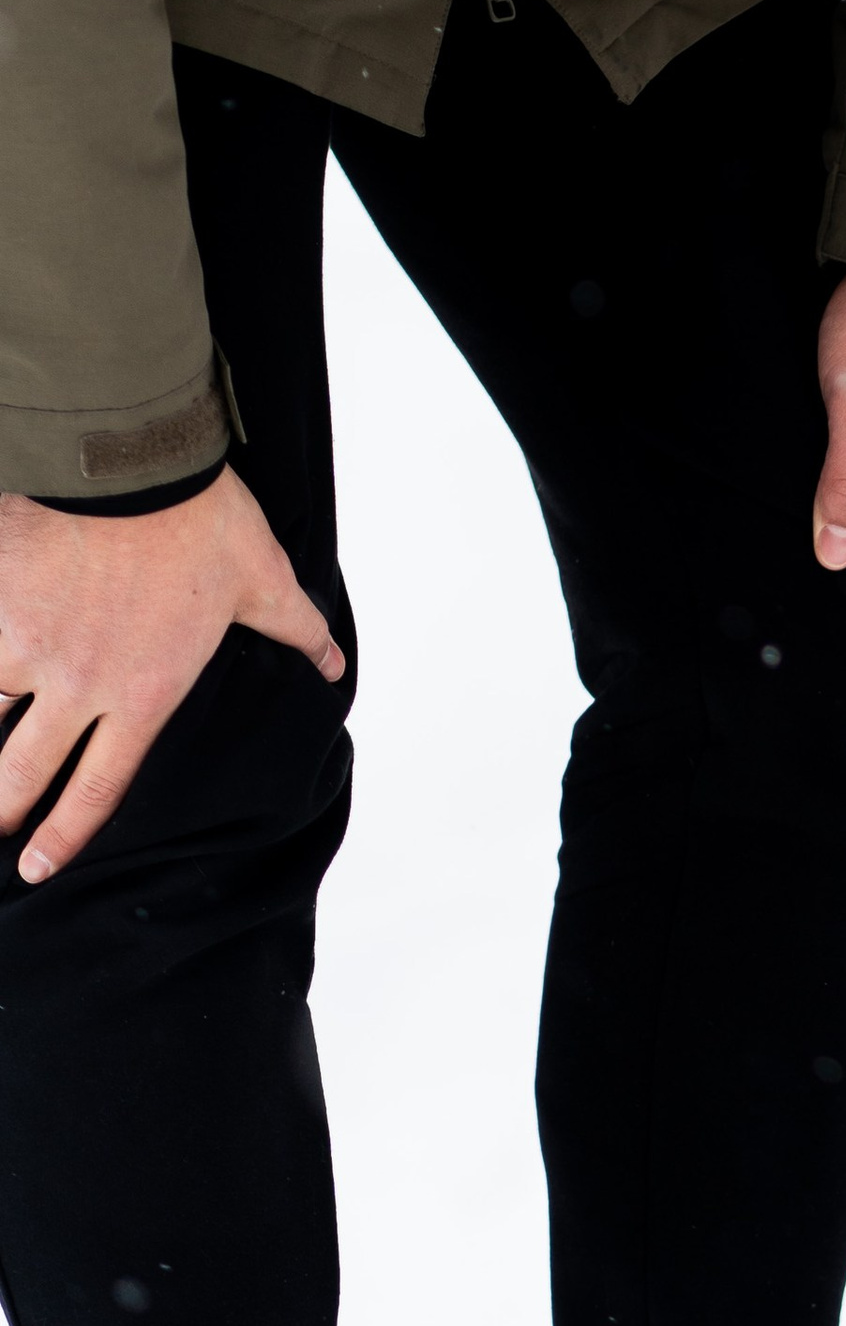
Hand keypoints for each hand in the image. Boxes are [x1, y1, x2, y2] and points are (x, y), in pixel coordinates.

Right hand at [0, 470, 344, 883]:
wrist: (129, 461)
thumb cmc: (199, 517)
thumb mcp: (262, 578)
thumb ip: (295, 629)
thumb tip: (332, 663)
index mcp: (142, 691)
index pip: (99, 785)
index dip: (66, 833)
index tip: (39, 865)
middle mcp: (78, 684)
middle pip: (21, 773)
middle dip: (1, 811)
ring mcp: (26, 647)